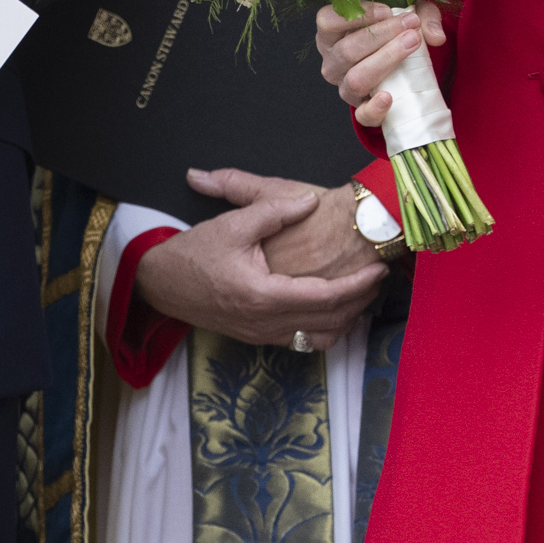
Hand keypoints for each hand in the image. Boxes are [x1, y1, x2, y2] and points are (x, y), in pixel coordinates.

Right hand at [136, 170, 384, 348]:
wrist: (162, 285)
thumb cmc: (194, 255)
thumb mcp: (231, 224)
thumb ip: (274, 210)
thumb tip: (308, 201)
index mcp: (263, 295)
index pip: (326, 297)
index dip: (357, 284)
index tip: (378, 268)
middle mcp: (266, 322)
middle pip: (330, 320)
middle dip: (361, 299)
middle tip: (381, 276)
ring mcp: (263, 334)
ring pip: (320, 336)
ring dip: (347, 317)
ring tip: (365, 293)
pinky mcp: (260, 337)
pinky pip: (304, 340)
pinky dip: (327, 328)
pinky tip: (337, 309)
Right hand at [315, 0, 446, 130]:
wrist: (402, 66)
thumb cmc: (396, 33)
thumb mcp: (408, 15)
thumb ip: (423, 16)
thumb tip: (436, 36)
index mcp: (331, 35)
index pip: (327, 22)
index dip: (355, 16)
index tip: (387, 10)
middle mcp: (333, 62)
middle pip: (347, 50)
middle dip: (382, 35)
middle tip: (411, 24)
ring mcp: (345, 87)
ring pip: (356, 78)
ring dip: (385, 60)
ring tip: (411, 44)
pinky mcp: (361, 109)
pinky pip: (362, 114)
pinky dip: (374, 108)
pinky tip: (388, 97)